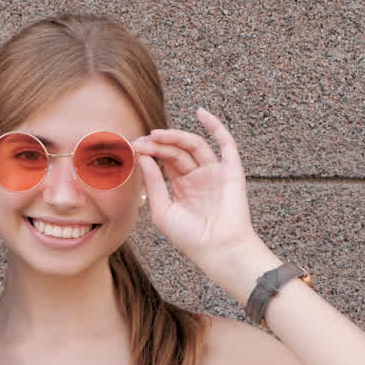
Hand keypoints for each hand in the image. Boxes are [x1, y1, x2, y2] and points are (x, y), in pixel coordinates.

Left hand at [135, 109, 277, 299]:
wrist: (217, 250)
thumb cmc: (189, 238)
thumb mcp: (163, 211)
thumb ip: (154, 183)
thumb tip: (143, 157)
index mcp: (181, 186)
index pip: (163, 161)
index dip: (149, 152)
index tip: (132, 147)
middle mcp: (198, 176)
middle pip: (176, 152)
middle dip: (158, 144)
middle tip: (140, 141)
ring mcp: (214, 172)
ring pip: (194, 146)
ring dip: (175, 137)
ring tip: (156, 135)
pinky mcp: (231, 171)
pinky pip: (226, 144)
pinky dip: (216, 127)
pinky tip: (201, 114)